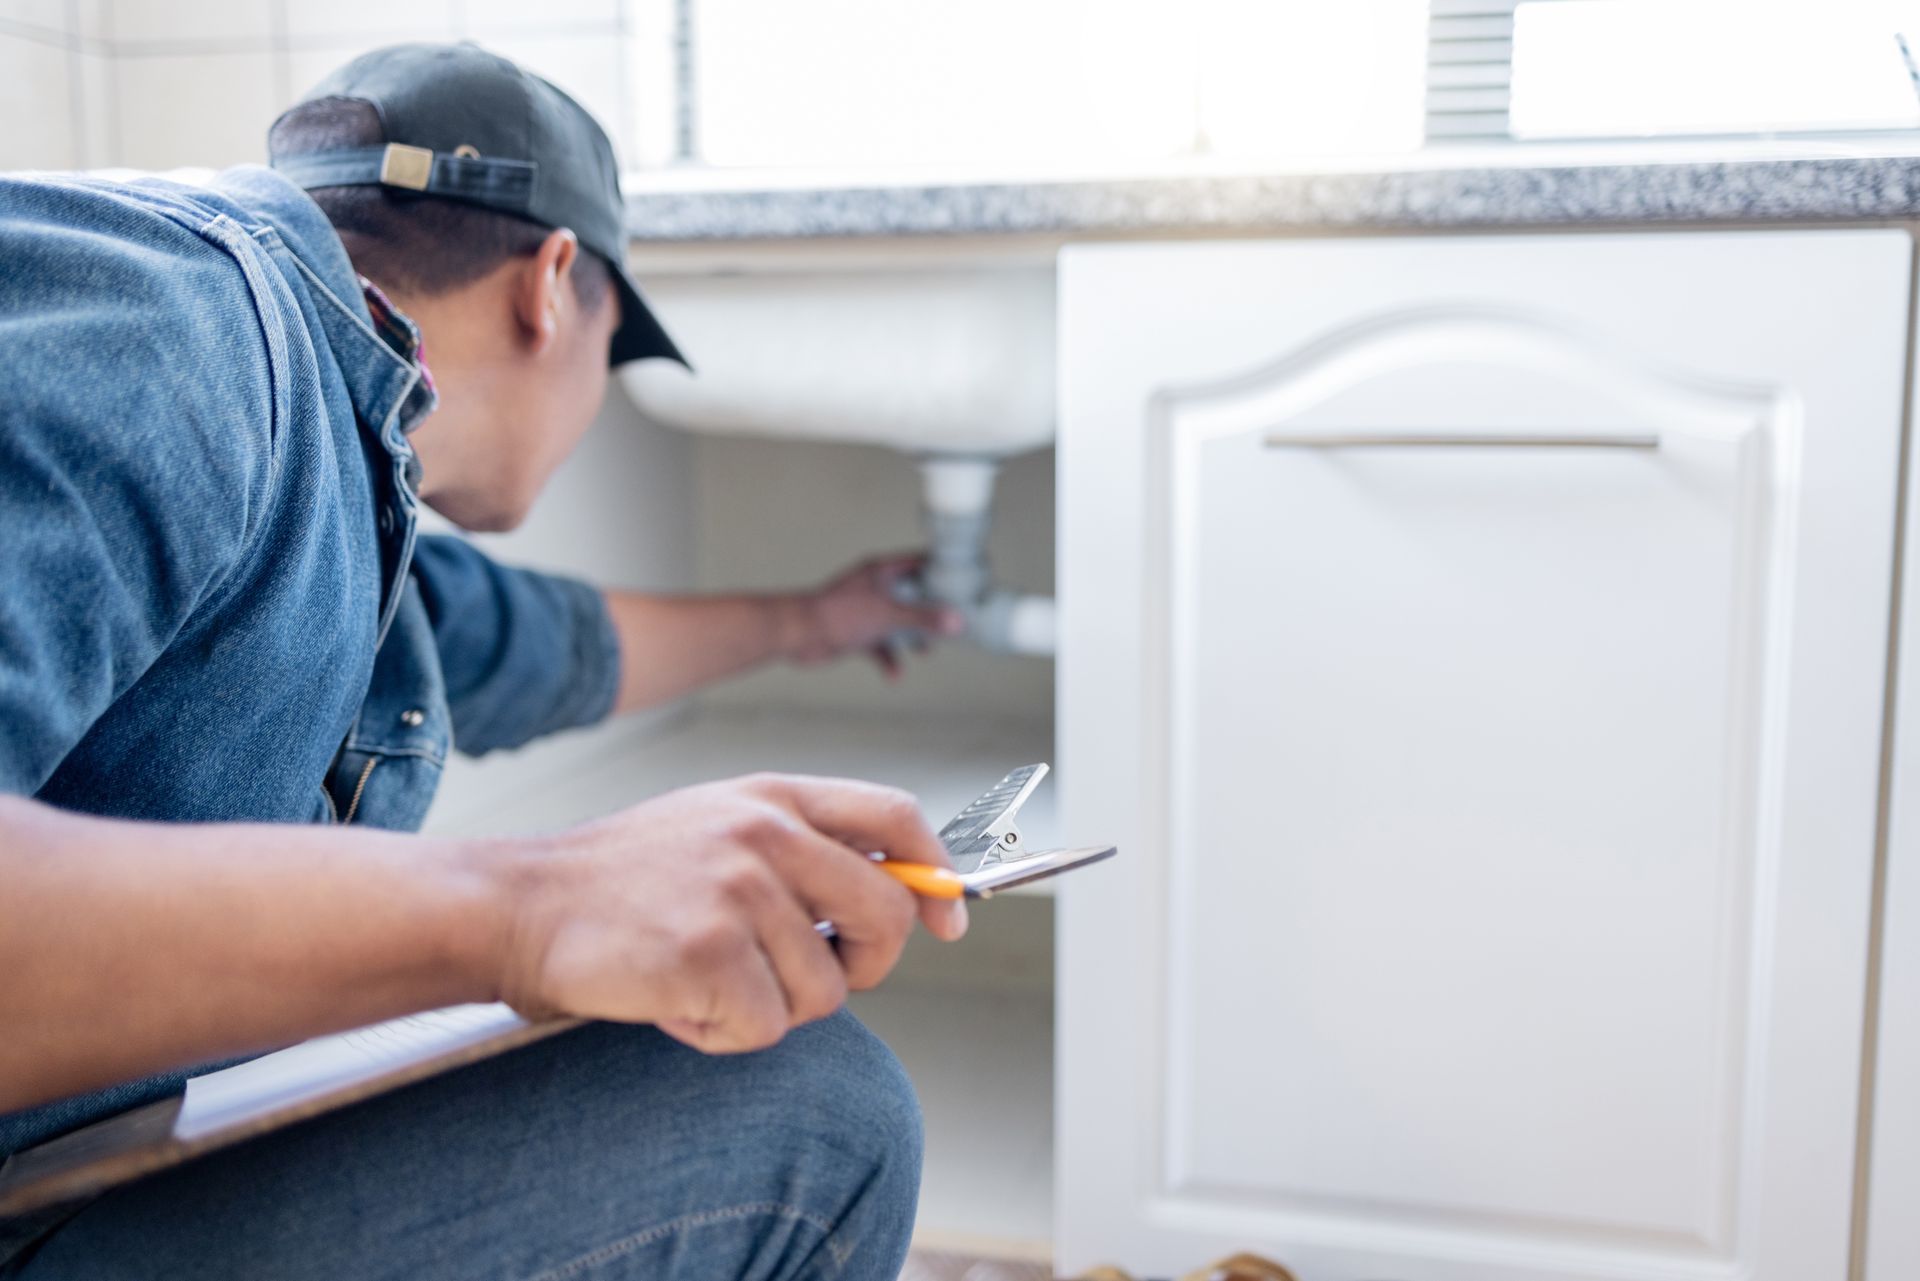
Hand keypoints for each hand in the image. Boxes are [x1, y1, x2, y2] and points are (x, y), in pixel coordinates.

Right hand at [482, 774, 966, 1053]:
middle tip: (813, 978)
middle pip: (887, 915)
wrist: (523, 905)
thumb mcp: (720, 825)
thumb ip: (804, 846)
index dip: (938, 875)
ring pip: (827, 991)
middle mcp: (765, 834)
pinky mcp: (709, 953)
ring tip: (707, 979)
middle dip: (869, 966)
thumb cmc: (627, 880)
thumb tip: (905, 897)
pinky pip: (767, 1028)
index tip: (949, 921)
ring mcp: (738, 892)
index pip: (897, 818)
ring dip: (773, 1007)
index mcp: (774, 797)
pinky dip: (724, 1035)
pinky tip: (678, 1003)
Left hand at [782, 552, 965, 679]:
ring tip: (925, 652)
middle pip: (912, 596)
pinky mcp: (856, 632)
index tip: (962, 583)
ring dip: (910, 639)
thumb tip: (956, 621)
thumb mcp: (888, 615)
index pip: (919, 563)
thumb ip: (923, 619)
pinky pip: (880, 645)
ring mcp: (865, 610)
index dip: (941, 571)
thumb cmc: (836, 614)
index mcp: (881, 571)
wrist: (798, 635)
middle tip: (949, 624)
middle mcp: (874, 587)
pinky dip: (888, 660)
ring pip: (897, 622)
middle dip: (929, 614)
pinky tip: (894, 675)